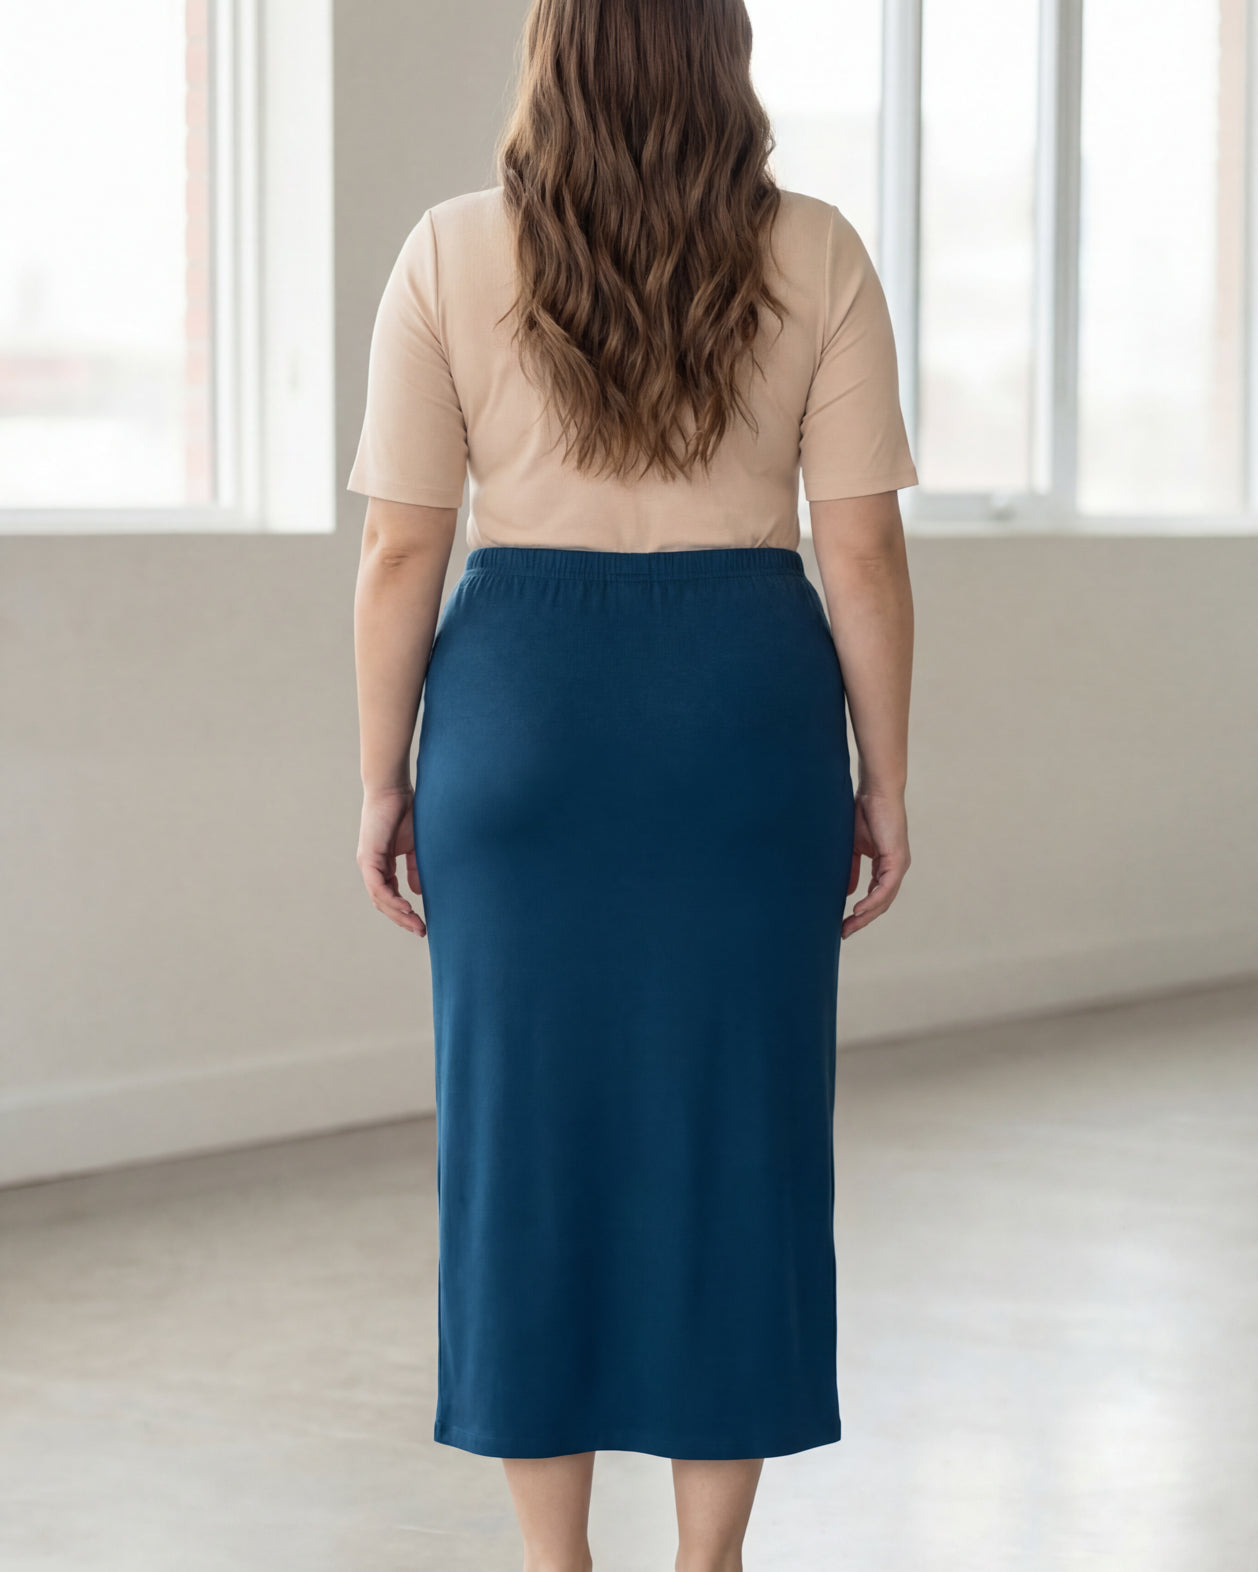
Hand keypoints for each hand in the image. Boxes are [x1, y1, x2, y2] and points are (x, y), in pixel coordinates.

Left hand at [356, 785, 425, 936]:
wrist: (393, 789)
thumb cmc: (406, 812)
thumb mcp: (415, 846)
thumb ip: (415, 868)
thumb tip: (417, 892)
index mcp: (382, 865)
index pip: (390, 896)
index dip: (405, 912)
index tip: (422, 924)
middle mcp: (371, 867)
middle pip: (383, 903)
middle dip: (403, 919)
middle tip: (421, 931)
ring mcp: (368, 863)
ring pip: (380, 898)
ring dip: (398, 914)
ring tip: (416, 924)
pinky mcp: (369, 857)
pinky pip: (379, 886)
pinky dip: (392, 899)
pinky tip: (407, 907)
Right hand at [843, 789, 909, 938]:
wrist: (876, 791)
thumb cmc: (864, 812)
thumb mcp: (854, 847)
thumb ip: (852, 869)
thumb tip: (849, 893)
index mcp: (886, 865)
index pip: (876, 896)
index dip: (861, 912)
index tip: (843, 924)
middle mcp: (896, 868)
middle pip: (881, 903)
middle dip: (862, 920)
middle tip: (844, 933)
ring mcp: (899, 864)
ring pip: (884, 899)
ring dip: (866, 916)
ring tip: (848, 927)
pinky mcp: (897, 859)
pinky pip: (885, 887)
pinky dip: (872, 900)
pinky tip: (858, 910)